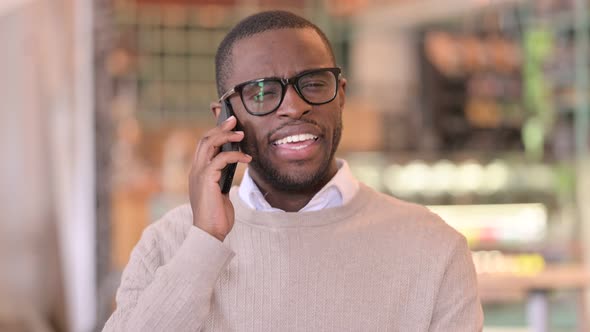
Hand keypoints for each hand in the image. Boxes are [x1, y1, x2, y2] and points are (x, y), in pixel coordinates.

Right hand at [188, 115, 250, 240]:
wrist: (210, 233)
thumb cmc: (217, 215)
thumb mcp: (220, 191)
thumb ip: (222, 177)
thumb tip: (234, 164)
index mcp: (197, 172)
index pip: (203, 145)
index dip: (215, 132)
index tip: (229, 125)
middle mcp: (195, 170)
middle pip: (204, 139)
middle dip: (220, 127)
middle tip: (234, 120)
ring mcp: (199, 174)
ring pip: (209, 144)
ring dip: (226, 136)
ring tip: (241, 134)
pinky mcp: (206, 179)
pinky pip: (221, 159)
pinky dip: (235, 155)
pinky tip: (247, 159)